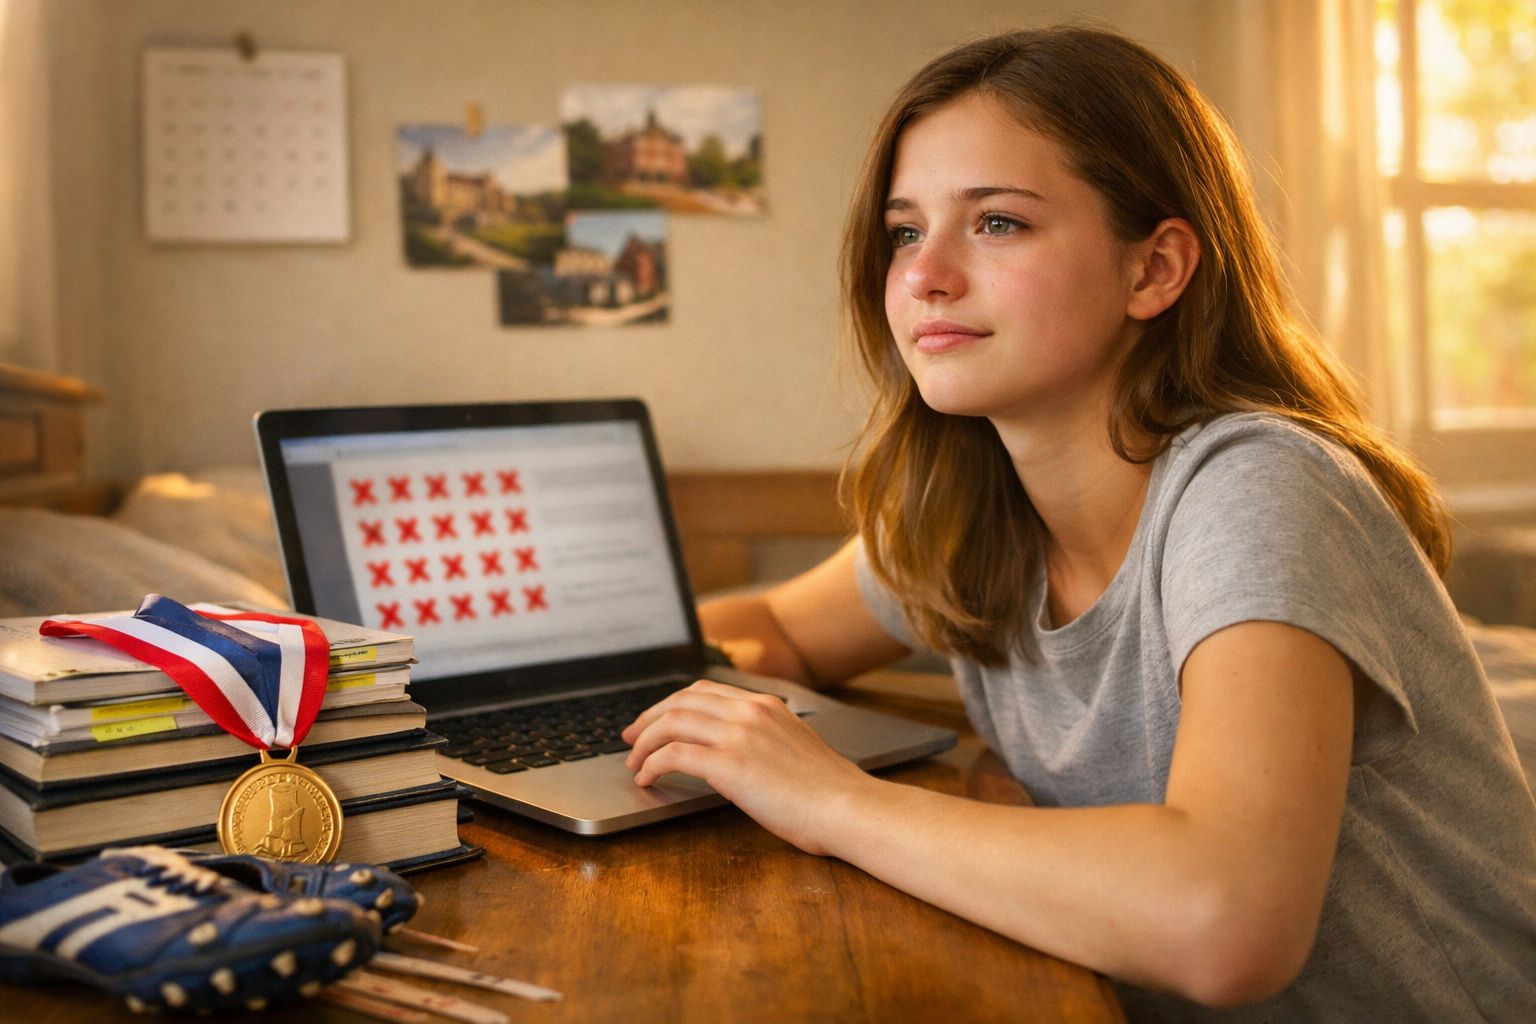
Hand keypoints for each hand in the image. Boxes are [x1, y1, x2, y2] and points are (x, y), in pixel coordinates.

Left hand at [621, 680, 871, 853]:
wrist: (846, 807)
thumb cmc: (827, 791)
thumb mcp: (794, 748)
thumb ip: (762, 739)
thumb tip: (731, 754)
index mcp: (765, 705)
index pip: (704, 691)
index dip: (671, 704)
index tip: (654, 720)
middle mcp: (749, 711)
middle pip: (681, 701)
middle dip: (648, 719)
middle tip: (630, 738)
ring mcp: (738, 735)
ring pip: (671, 723)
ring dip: (644, 743)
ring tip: (634, 763)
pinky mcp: (729, 764)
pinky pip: (674, 755)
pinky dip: (652, 764)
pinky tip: (647, 779)